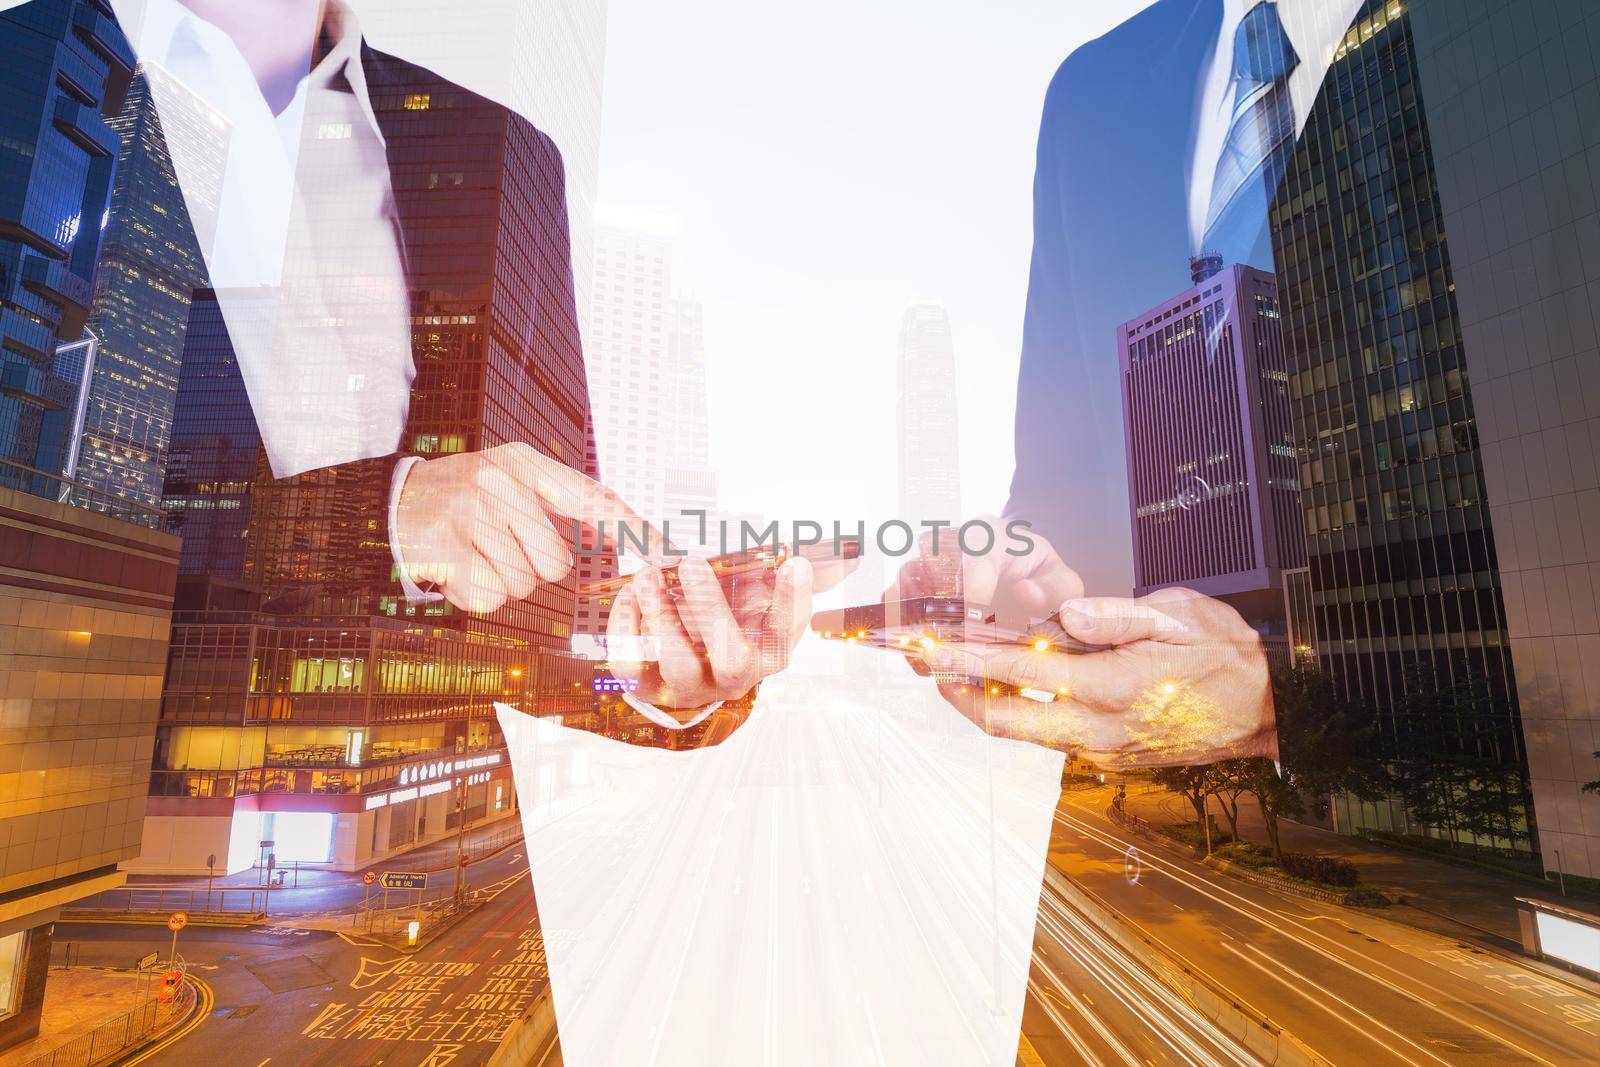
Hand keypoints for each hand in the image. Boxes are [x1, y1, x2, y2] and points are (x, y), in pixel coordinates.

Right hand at [394, 442, 660, 613]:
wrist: (387, 504)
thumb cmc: (460, 500)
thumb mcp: (507, 482)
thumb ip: (559, 502)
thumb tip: (622, 535)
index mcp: (524, 463)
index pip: (595, 498)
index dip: (635, 530)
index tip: (670, 553)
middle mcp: (500, 480)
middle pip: (555, 563)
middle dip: (528, 568)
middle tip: (493, 546)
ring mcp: (470, 511)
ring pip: (522, 583)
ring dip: (499, 581)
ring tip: (471, 553)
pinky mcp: (445, 544)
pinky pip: (488, 596)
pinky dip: (472, 595)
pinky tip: (453, 569)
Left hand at [605, 555, 813, 714]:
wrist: (693, 658)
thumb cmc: (735, 613)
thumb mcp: (764, 591)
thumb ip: (792, 573)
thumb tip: (841, 560)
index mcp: (770, 648)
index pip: (789, 628)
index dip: (793, 598)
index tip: (794, 562)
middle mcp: (734, 675)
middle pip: (732, 658)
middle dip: (711, 609)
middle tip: (692, 563)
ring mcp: (691, 685)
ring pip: (678, 664)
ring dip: (661, 616)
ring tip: (649, 575)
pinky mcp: (649, 684)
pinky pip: (632, 663)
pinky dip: (625, 626)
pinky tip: (631, 593)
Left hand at [889, 525, 1273, 765]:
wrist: (1271, 709)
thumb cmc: (1228, 655)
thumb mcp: (1180, 615)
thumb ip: (1117, 614)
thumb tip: (1065, 610)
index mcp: (1114, 686)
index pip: (1022, 673)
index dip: (968, 661)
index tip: (931, 649)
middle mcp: (1102, 727)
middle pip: (1007, 722)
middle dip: (960, 694)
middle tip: (927, 666)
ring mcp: (1105, 750)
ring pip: (1027, 736)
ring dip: (988, 707)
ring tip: (956, 674)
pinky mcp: (1111, 759)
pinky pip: (1053, 740)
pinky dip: (1024, 716)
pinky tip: (1010, 691)